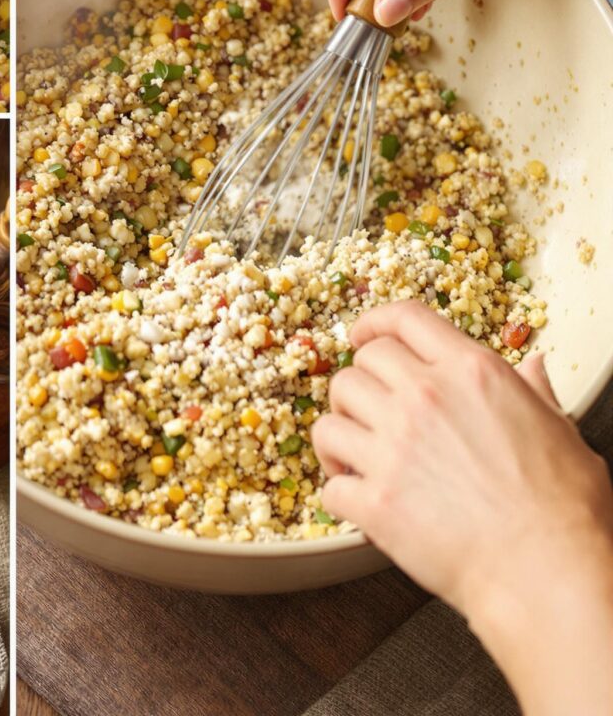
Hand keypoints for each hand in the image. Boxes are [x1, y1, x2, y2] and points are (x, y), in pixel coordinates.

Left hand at [312, 301, 612, 715]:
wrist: (549, 574)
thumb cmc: (564, 510)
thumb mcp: (560, 431)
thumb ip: (533, 392)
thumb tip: (532, 366)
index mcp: (470, 372)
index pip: (405, 319)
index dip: (375, 322)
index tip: (361, 335)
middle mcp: (424, 398)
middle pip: (359, 365)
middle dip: (358, 385)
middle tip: (368, 411)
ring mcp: (394, 447)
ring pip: (330, 418)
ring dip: (339, 435)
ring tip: (354, 455)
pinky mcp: (375, 499)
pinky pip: (329, 484)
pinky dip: (337, 492)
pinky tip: (357, 499)